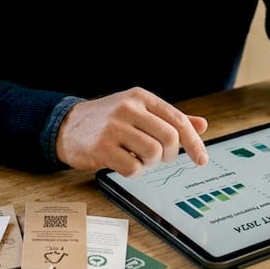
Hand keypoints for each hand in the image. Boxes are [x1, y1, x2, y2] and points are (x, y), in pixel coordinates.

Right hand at [56, 87, 208, 176]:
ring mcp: (114, 127)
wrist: (67, 126)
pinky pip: (133, 168)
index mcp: (141, 97)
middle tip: (159, 158)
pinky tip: (123, 162)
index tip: (202, 160)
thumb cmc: (108, 121)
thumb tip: (202, 125)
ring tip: (137, 157)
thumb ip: (168, 118)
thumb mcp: (138, 111)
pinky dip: (133, 171)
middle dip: (169, 155)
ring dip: (150, 163)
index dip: (194, 142)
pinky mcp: (102, 147)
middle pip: (169, 138)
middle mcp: (128, 108)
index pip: (177, 120)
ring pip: (153, 154)